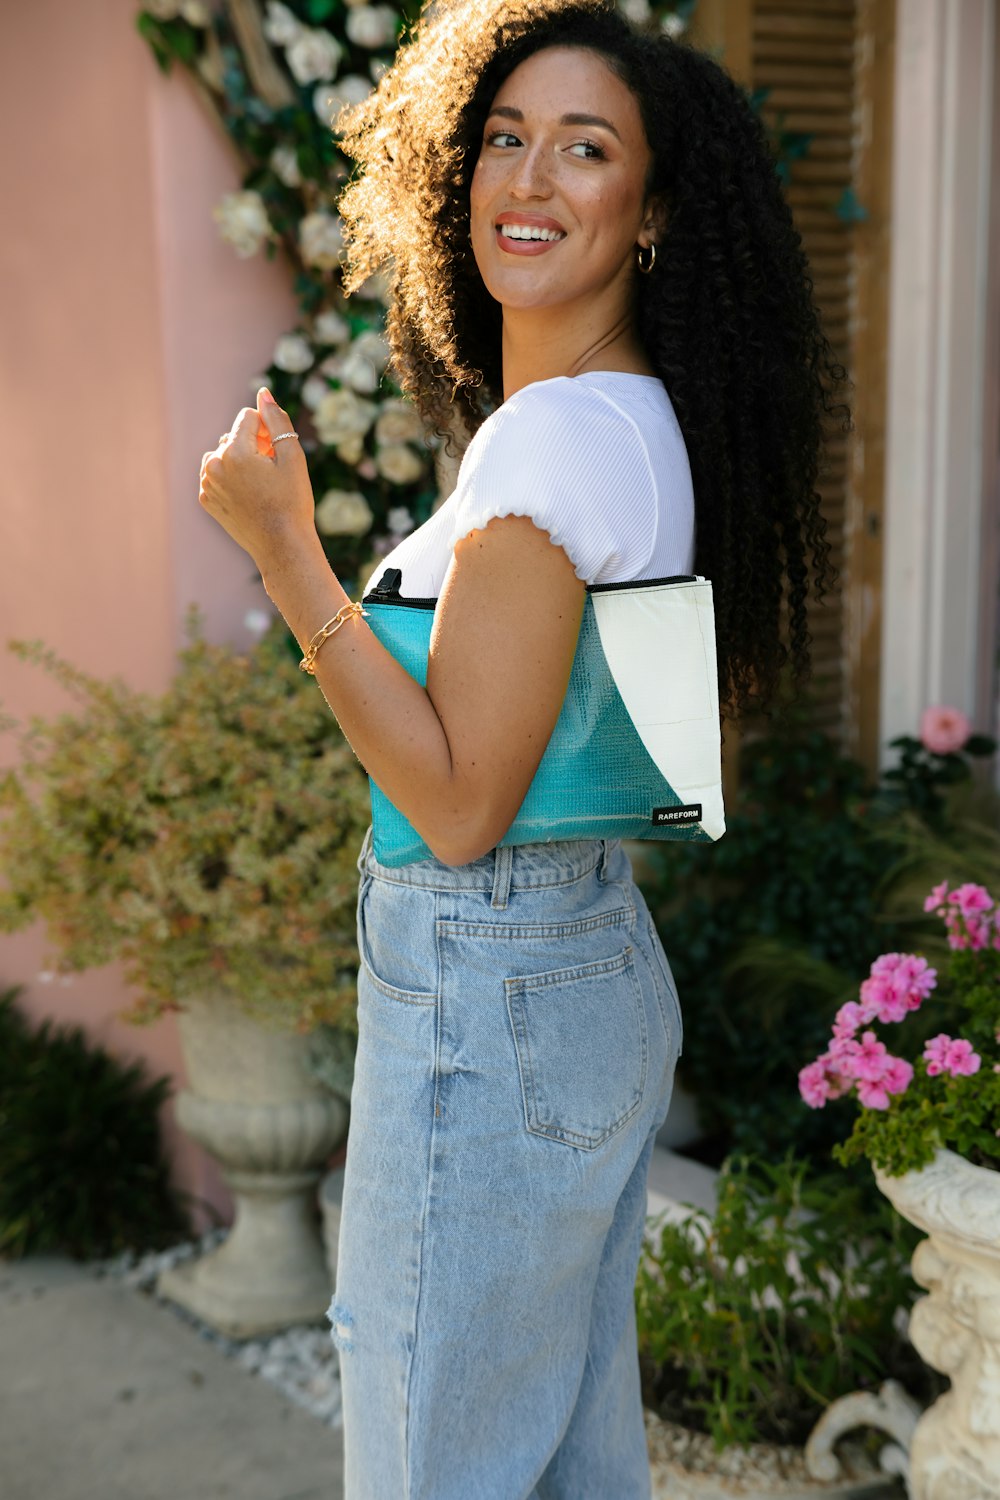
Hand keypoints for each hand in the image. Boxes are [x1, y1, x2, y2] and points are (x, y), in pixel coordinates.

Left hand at [199, 389, 316, 568]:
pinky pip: (215, 476)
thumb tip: (263, 393)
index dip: (267, 430)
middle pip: (234, 436)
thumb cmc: (292, 502)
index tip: (278, 453)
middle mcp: (214, 465)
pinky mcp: (206, 500)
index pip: (247, 417)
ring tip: (260, 484)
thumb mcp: (292, 457)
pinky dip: (230, 479)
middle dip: (253, 445)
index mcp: (235, 452)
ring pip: (222, 455)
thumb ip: (276, 421)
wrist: (282, 547)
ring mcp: (207, 484)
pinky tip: (248, 496)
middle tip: (273, 473)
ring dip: (239, 460)